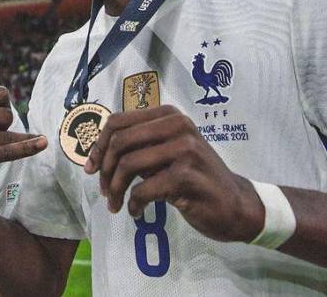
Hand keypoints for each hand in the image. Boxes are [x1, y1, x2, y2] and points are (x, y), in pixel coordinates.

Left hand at [84, 105, 262, 242]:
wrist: (235, 203)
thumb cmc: (195, 177)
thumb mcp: (166, 152)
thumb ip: (139, 146)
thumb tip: (98, 152)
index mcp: (169, 115)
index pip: (118, 121)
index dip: (98, 145)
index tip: (91, 168)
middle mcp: (177, 126)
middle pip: (120, 141)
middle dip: (104, 169)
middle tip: (104, 190)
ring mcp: (184, 150)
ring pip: (128, 164)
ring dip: (115, 190)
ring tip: (116, 204)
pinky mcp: (186, 177)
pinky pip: (143, 190)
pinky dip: (134, 204)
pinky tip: (137, 212)